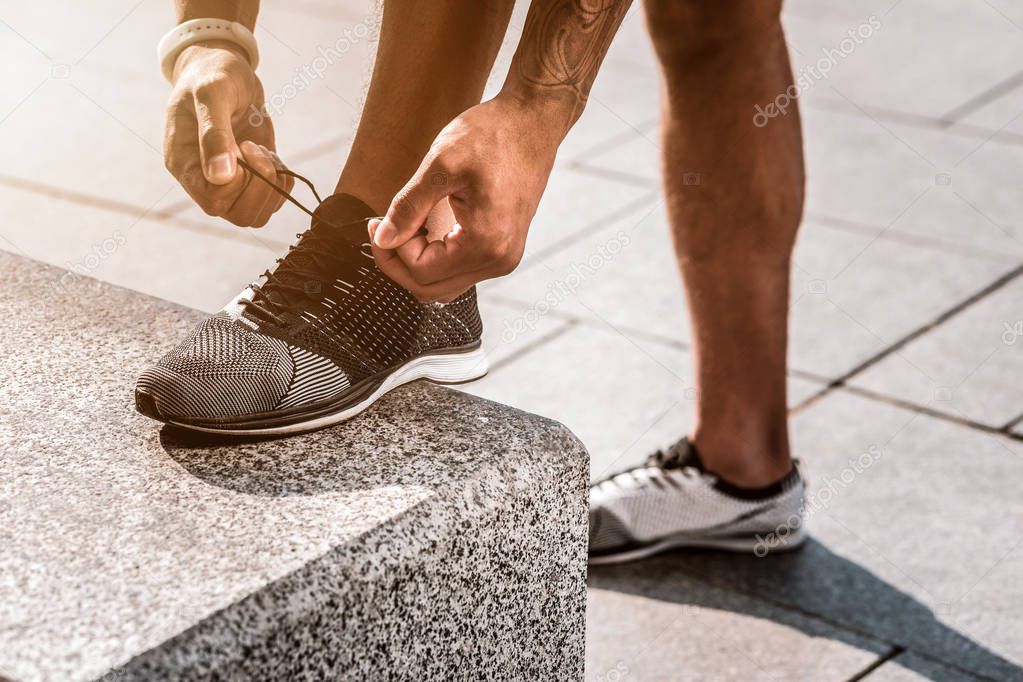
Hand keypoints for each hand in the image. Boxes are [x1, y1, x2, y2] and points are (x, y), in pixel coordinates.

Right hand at [163, 40, 292, 226]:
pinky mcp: (253, 177)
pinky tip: (273, 156)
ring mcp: (231, 183)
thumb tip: (220, 177)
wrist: (224, 70)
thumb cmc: (211, 76)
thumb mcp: (211, 95)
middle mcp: (205, 180)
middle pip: (239, 215)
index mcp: (185, 165)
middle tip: (257, 149)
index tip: (244, 146)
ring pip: (258, 214)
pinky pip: (272, 201)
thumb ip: (214, 134)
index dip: (239, 183)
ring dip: (273, 186)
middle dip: (261, 186)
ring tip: (264, 152)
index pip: (213, 201)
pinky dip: (283, 182)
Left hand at [368, 95, 562, 301]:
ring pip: (445, 285)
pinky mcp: (503, 249)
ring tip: (402, 229)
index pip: (422, 271)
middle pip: (432, 288)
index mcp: (486, 242)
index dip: (391, 250)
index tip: (375, 221)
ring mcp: (504, 258)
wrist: (532, 122)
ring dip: (416, 264)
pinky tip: (424, 231)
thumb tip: (382, 239)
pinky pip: (460, 271)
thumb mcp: (440, 165)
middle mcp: (499, 259)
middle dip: (398, 263)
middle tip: (380, 229)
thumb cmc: (491, 135)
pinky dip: (436, 259)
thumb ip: (407, 207)